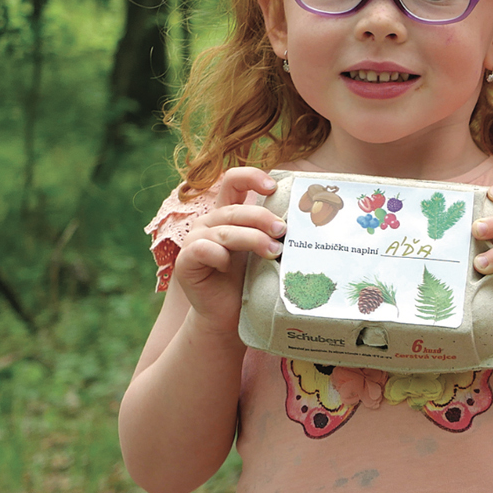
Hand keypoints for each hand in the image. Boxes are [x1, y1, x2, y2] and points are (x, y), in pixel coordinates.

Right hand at [171, 167, 284, 330]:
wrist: (228, 315)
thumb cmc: (249, 280)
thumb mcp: (264, 250)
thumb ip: (273, 231)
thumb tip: (306, 218)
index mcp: (227, 214)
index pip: (233, 181)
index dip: (251, 177)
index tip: (273, 187)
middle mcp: (209, 222)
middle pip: (235, 210)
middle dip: (263, 218)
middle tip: (284, 231)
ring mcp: (194, 240)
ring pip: (225, 230)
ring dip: (253, 239)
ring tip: (274, 252)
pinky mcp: (186, 260)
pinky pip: (203, 249)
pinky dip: (220, 255)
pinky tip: (229, 266)